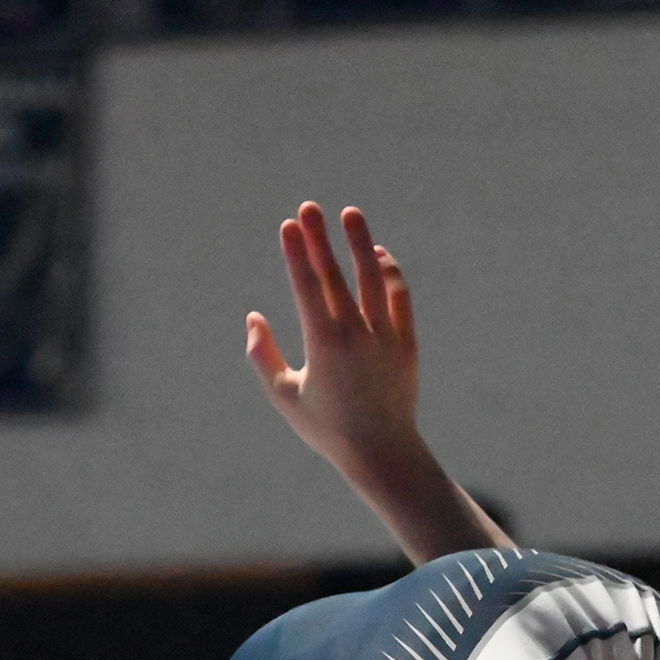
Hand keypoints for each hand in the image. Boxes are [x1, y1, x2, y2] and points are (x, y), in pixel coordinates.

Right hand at [245, 202, 435, 489]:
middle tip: (309, 207)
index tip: (288, 225)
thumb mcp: (284, 395)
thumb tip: (253, 317)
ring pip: (373, 277)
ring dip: (360, 243)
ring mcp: (385, 335)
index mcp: (322, 343)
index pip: (306, 286)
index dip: (296, 252)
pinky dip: (389, 272)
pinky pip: (398, 296)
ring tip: (350, 214)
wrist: (382, 452)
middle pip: (336, 273)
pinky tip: (377, 254)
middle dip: (320, 238)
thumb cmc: (326, 428)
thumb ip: (263, 355)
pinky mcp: (406, 342)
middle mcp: (356, 333)